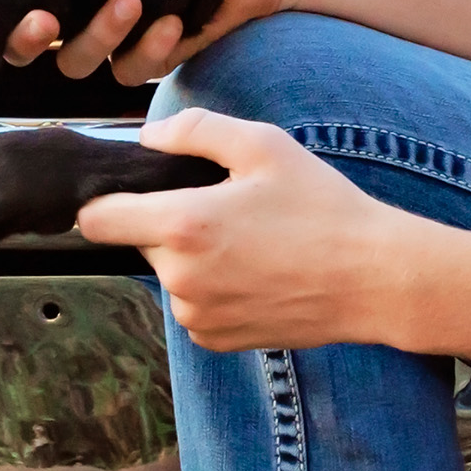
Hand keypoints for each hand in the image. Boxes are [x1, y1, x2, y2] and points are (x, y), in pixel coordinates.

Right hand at [0, 0, 307, 83]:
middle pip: (23, 29)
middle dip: (23, 33)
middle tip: (44, 20)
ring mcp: (113, 27)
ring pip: (74, 58)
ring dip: (101, 35)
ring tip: (138, 3)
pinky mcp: (147, 54)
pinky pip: (127, 70)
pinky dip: (150, 51)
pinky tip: (177, 25)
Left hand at [68, 108, 429, 353]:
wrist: (374, 279)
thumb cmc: (324, 208)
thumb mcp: (264, 145)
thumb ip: (195, 130)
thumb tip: (150, 137)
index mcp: (183, 226)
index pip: (96, 221)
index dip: (107, 202)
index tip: (132, 194)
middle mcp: (180, 278)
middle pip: (140, 243)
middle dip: (168, 224)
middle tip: (227, 210)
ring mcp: (196, 316)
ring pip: (169, 275)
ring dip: (193, 259)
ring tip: (252, 244)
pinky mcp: (215, 340)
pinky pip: (194, 306)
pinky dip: (215, 290)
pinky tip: (260, 274)